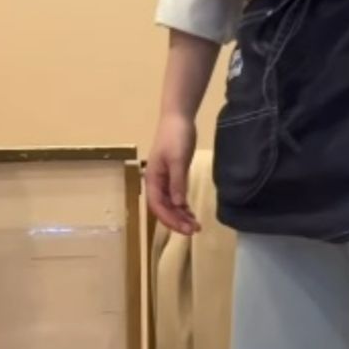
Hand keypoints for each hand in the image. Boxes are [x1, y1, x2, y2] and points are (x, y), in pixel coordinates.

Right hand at [145, 113, 200, 235]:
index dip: (170, 220)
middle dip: (177, 221)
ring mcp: (164, 180)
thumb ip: (177, 183)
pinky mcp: (173, 176)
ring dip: (180, 216)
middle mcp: (156, 183)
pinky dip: (183, 207)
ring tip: (195, 225)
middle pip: (163, 209)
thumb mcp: (178, 160)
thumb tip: (179, 205)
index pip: (158, 207)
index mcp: (152, 180)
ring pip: (170, 205)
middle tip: (194, 230)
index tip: (185, 229)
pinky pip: (176, 197)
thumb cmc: (176, 136)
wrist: (178, 118)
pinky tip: (191, 213)